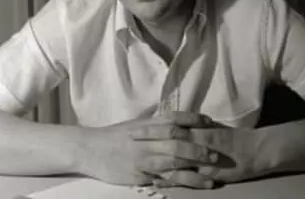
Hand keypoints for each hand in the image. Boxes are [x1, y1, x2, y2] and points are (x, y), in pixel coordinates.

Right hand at [79, 111, 219, 187]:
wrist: (89, 149)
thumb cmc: (114, 136)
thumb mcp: (136, 125)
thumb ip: (156, 125)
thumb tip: (179, 123)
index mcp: (147, 125)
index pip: (173, 119)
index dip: (193, 119)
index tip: (209, 121)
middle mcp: (147, 140)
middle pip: (177, 142)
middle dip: (198, 148)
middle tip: (215, 154)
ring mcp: (143, 158)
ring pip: (173, 163)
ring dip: (195, 170)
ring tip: (212, 176)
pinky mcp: (139, 175)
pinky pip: (163, 179)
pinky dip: (180, 182)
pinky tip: (193, 186)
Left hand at [132, 123, 265, 186]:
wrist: (256, 150)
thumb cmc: (233, 138)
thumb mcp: (212, 128)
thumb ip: (194, 126)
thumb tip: (175, 123)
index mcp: (198, 128)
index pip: (169, 126)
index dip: (150, 128)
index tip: (132, 129)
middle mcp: (198, 141)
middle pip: (167, 140)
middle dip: (147, 142)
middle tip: (128, 143)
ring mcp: (202, 158)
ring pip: (174, 159)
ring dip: (154, 161)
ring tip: (135, 163)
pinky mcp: (207, 173)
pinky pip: (186, 177)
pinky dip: (169, 179)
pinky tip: (155, 181)